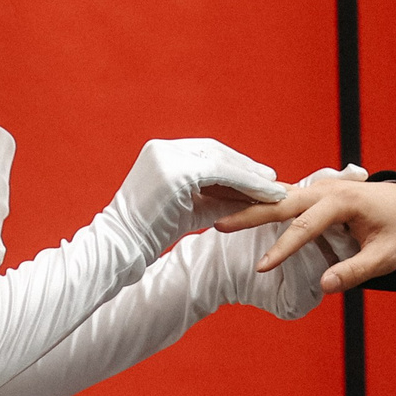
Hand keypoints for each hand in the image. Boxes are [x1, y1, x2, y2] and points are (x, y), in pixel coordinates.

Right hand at [105, 139, 284, 261]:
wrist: (120, 247)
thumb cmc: (150, 233)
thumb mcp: (188, 209)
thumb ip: (216, 199)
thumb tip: (250, 200)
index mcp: (160, 153)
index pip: (206, 152)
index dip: (235, 163)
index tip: (259, 175)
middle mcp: (163, 149)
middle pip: (216, 152)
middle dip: (248, 167)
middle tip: (275, 180)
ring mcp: (168, 157)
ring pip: (222, 162)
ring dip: (252, 176)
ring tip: (276, 189)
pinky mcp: (176, 172)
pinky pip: (221, 174)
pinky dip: (246, 183)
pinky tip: (264, 195)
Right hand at [215, 177, 395, 291]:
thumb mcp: (386, 256)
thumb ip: (355, 271)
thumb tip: (324, 286)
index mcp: (342, 201)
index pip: (306, 226)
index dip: (283, 248)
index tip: (262, 267)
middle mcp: (324, 188)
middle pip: (281, 202)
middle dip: (250, 214)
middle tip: (220, 226)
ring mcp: (315, 187)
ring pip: (274, 194)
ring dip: (244, 198)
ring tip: (212, 202)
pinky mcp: (309, 192)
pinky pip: (278, 195)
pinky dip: (254, 197)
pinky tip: (229, 199)